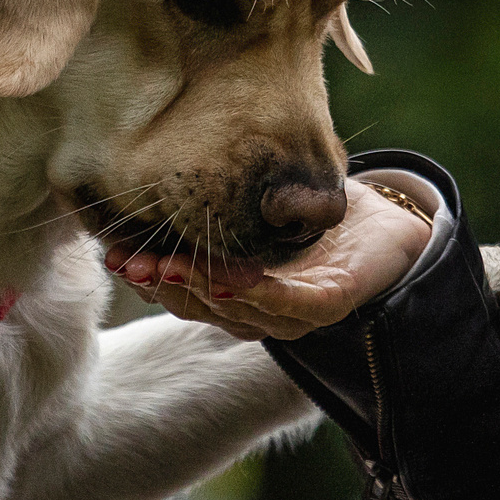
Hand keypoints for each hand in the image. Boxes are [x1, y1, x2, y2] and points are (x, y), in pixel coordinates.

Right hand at [105, 178, 433, 342]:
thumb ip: (211, 211)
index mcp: (237, 294)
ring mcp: (294, 315)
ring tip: (162, 265)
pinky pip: (284, 303)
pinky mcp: (329, 306)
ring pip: (235, 307)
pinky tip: (225, 278)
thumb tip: (148, 184)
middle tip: (125, 262)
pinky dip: (254, 292)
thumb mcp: (252, 210)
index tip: (111, 254)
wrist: (388, 222)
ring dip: (196, 286)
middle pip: (200, 304)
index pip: (183, 291)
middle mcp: (260, 312)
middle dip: (159, 282)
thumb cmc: (317, 217)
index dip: (146, 275)